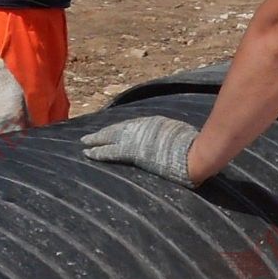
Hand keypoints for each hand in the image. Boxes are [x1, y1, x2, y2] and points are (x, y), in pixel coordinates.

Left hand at [80, 114, 201, 184]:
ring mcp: (135, 139)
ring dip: (96, 140)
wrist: (192, 155)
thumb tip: (170, 139)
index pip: (131, 127)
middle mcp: (141, 128)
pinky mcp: (130, 152)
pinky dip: (98, 152)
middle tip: (88, 137)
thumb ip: (168, 135)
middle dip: (102, 134)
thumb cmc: (191, 145)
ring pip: (109, 137)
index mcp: (153, 123)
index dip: (118, 130)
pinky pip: (110, 152)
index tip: (110, 133)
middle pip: (117, 129)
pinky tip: (88, 153)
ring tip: (84, 143)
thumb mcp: (178, 134)